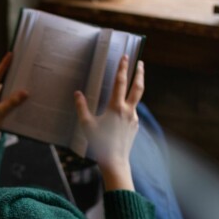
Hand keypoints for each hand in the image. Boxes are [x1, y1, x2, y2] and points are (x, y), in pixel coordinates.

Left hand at [0, 52, 28, 140]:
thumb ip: (12, 102)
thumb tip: (24, 92)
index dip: (4, 64)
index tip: (11, 54)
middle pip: (1, 80)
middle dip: (11, 74)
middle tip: (22, 66)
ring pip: (5, 89)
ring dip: (13, 87)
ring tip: (25, 80)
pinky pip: (6, 97)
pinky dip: (13, 96)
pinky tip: (22, 95)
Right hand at [74, 56, 143, 190]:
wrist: (115, 160)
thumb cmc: (99, 143)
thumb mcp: (87, 125)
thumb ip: (82, 107)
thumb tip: (77, 94)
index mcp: (116, 107)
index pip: (120, 82)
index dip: (122, 68)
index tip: (125, 57)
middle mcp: (128, 110)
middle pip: (138, 87)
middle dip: (139, 73)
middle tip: (140, 63)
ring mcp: (134, 118)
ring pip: (136, 99)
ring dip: (136, 87)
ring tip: (133, 81)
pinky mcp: (135, 126)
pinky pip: (132, 111)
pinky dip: (129, 105)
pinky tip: (123, 108)